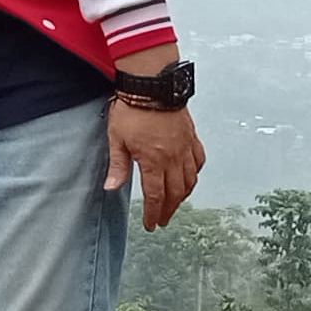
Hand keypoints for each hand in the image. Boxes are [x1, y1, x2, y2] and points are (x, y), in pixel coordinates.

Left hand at [101, 53, 202, 229]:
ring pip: (189, 180)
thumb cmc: (133, 110)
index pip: (155, 196)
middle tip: (162, 220)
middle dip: (169, 210)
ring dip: (183, 196)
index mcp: (153, 161)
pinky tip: (190, 178)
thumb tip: (111, 187)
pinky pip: (198, 161)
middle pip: (175, 193)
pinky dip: (194, 174)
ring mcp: (185, 148)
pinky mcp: (191, 137)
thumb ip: (118, 166)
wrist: (152, 86)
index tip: (151, 224)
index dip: (153, 213)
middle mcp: (173, 158)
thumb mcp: (117, 139)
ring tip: (175, 204)